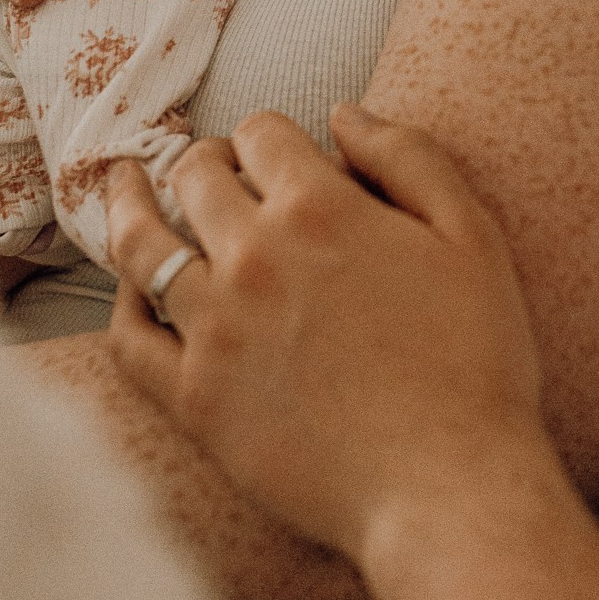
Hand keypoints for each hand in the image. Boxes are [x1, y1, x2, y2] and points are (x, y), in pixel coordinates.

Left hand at [107, 105, 546, 565]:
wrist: (449, 487)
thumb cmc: (476, 362)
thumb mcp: (471, 236)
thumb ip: (410, 158)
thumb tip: (345, 112)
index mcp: (322, 209)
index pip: (264, 134)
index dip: (269, 135)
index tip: (274, 152)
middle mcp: (255, 257)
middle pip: (197, 177)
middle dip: (203, 160)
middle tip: (208, 167)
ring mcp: (215, 329)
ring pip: (142, 244)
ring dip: (131, 204)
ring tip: (122, 186)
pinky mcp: (194, 400)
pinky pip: (129, 340)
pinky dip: (122, 304)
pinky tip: (129, 289)